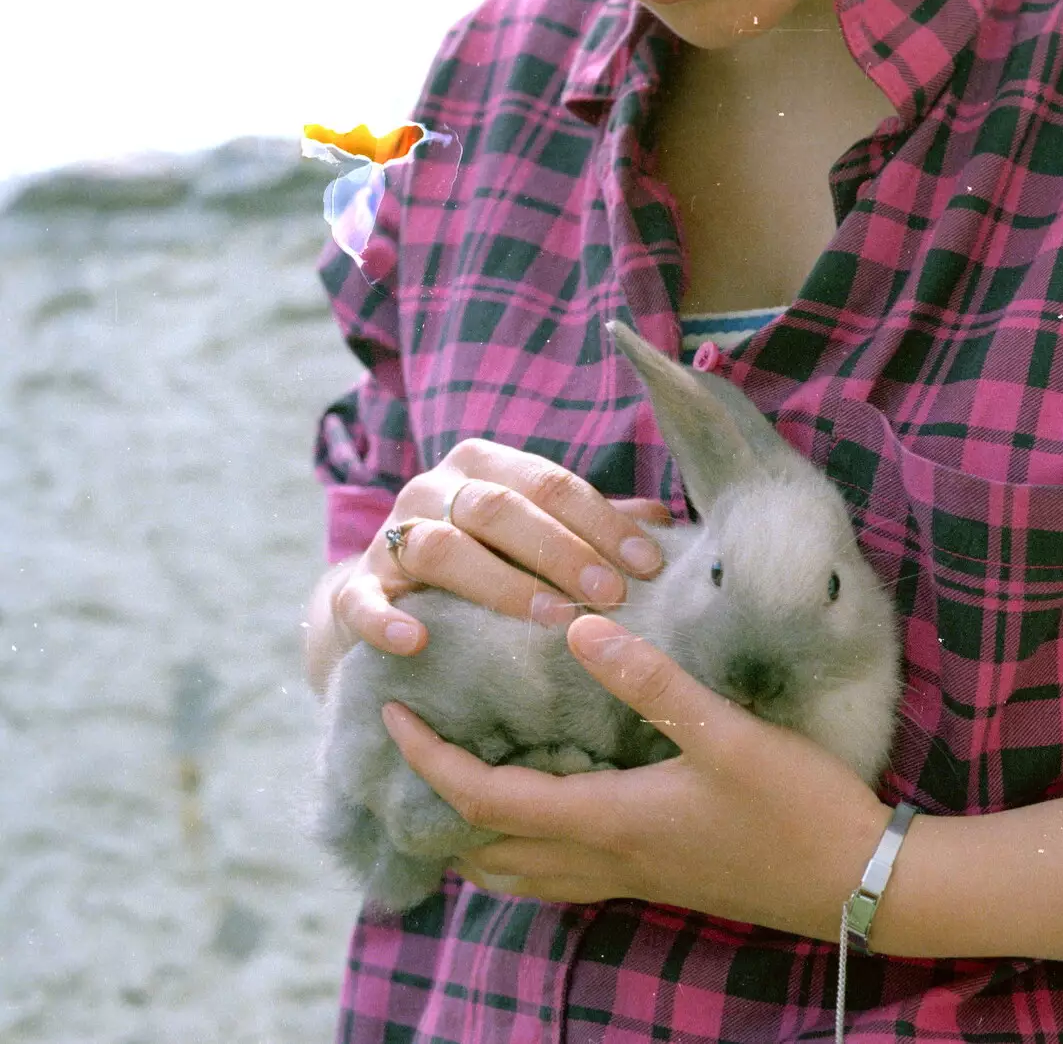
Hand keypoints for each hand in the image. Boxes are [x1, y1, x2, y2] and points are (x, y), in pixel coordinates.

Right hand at [330, 439, 669, 657]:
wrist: (391, 596)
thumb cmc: (488, 560)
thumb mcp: (540, 536)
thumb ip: (592, 526)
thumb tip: (665, 523)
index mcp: (485, 465)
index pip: (551, 484)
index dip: (602, 522)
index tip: (648, 566)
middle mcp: (433, 489)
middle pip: (500, 510)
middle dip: (561, 551)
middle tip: (609, 594)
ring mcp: (391, 537)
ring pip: (443, 548)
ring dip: (501, 584)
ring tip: (551, 618)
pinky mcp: (355, 589)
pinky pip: (364, 601)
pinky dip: (386, 620)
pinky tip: (417, 641)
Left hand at [382, 613, 893, 940]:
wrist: (857, 886)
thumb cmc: (797, 809)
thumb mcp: (728, 736)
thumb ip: (651, 682)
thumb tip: (579, 629)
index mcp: (606, 821)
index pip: (483, 797)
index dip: (427, 758)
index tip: (391, 712)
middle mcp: (604, 859)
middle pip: (485, 850)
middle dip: (433, 806)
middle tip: (411, 752)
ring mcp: (631, 879)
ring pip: (521, 874)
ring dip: (476, 836)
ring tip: (459, 784)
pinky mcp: (658, 880)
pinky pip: (562, 874)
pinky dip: (526, 848)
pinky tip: (546, 811)